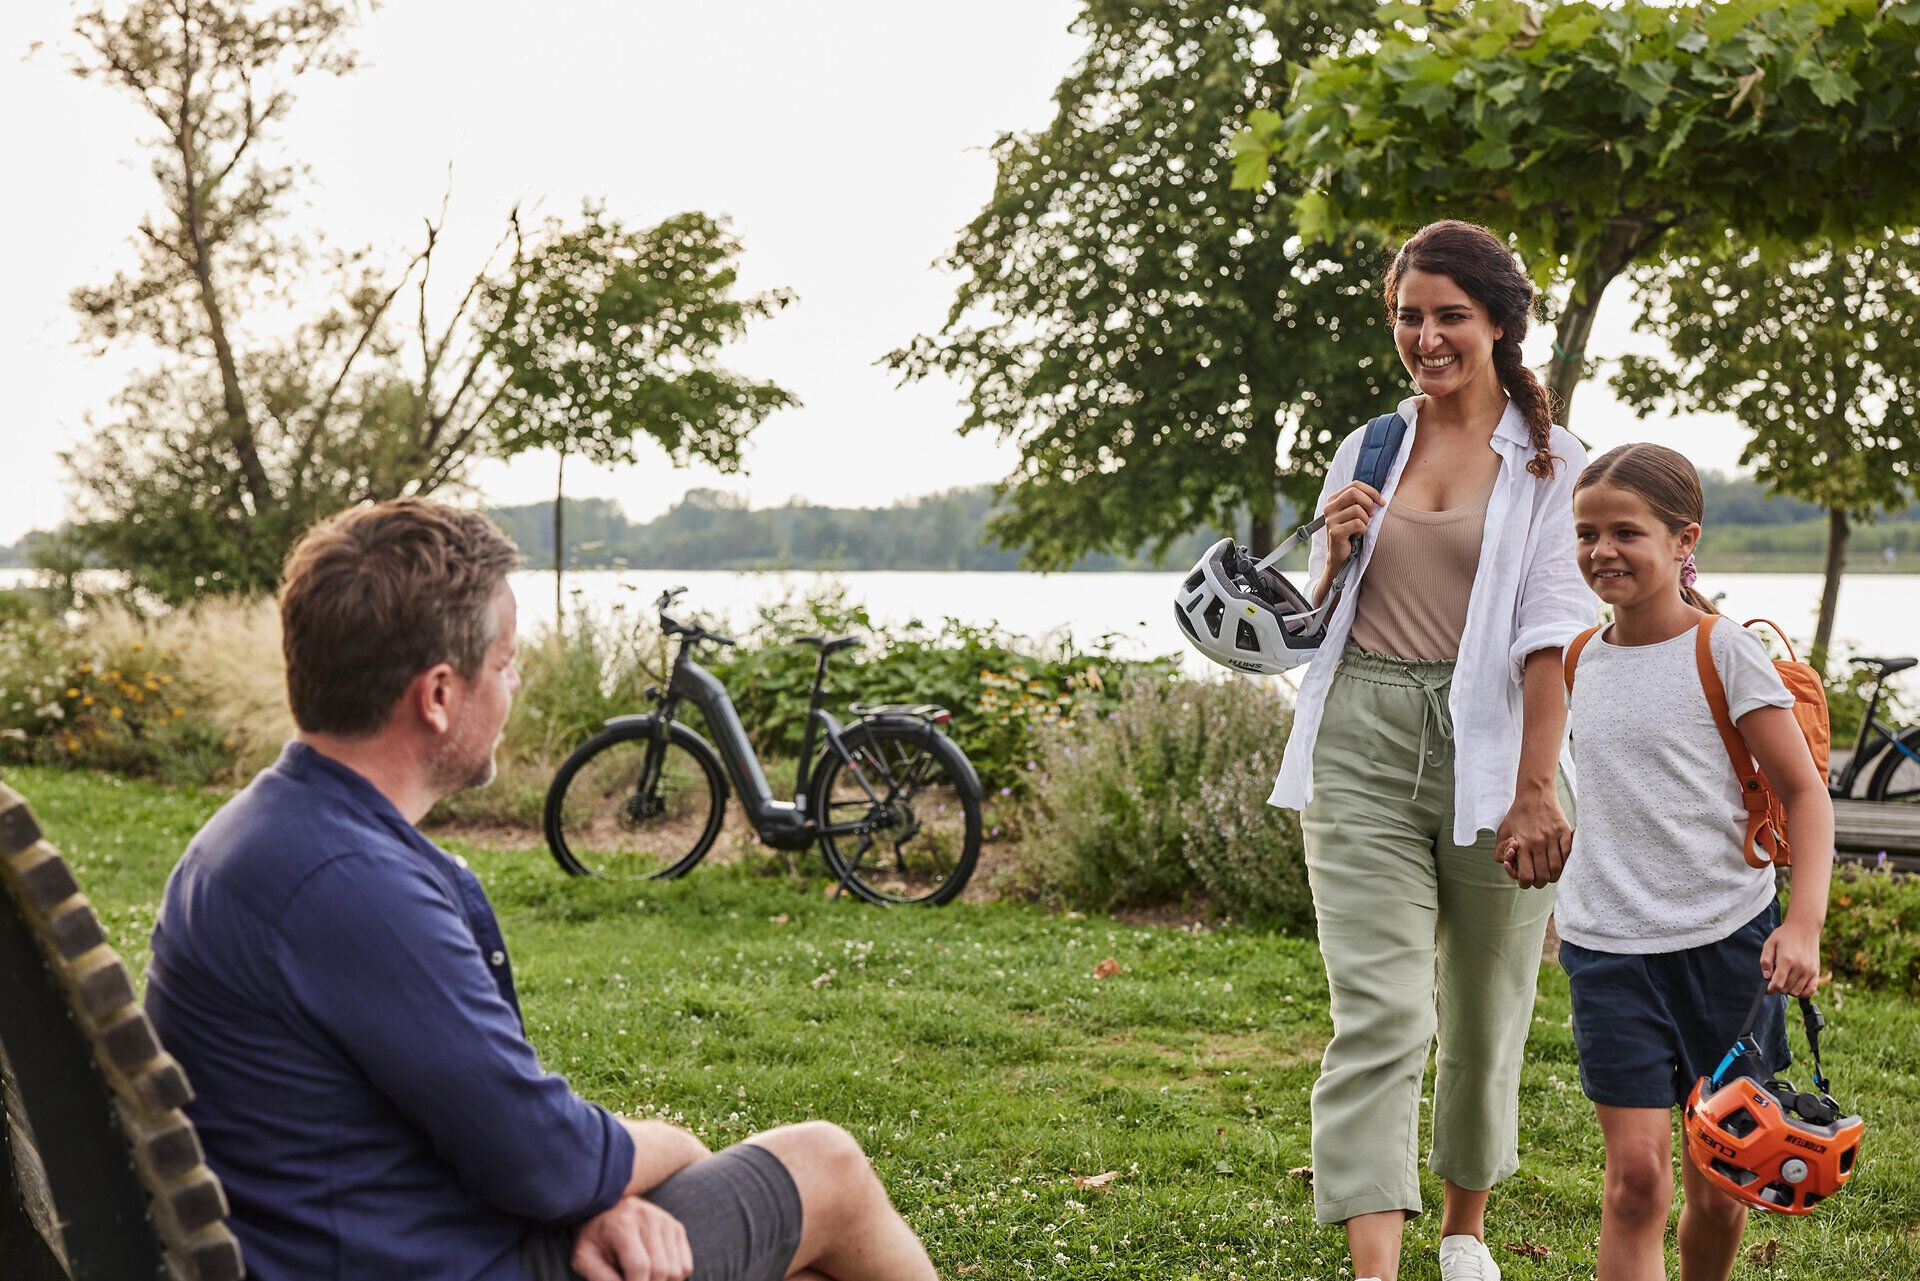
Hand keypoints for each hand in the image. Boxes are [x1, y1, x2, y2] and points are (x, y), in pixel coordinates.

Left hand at [571, 1196, 692, 1280]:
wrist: (607, 1208)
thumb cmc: (594, 1238)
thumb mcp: (585, 1258)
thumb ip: (602, 1278)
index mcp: (623, 1224)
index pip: (639, 1266)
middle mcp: (649, 1217)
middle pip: (661, 1270)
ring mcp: (666, 1222)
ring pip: (676, 1271)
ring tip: (641, 1278)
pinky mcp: (677, 1228)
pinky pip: (685, 1266)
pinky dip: (672, 1278)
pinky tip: (653, 1272)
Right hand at [1319, 481, 1383, 575]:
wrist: (1340, 554)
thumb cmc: (1351, 531)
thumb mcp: (1354, 513)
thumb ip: (1360, 501)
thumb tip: (1379, 495)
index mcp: (1333, 499)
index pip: (1355, 485)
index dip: (1371, 491)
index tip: (1381, 502)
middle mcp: (1329, 507)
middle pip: (1354, 493)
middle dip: (1368, 503)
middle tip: (1371, 515)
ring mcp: (1330, 520)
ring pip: (1357, 510)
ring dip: (1366, 520)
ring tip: (1362, 527)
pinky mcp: (1334, 532)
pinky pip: (1357, 524)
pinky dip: (1363, 530)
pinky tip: (1358, 534)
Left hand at [1495, 785, 1571, 888]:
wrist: (1534, 794)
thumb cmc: (1517, 815)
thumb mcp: (1502, 833)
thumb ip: (1500, 853)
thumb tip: (1510, 867)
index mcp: (1522, 844)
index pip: (1526, 877)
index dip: (1524, 883)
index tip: (1524, 878)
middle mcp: (1538, 842)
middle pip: (1543, 877)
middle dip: (1538, 882)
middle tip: (1536, 876)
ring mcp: (1553, 837)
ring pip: (1557, 870)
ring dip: (1552, 875)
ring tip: (1548, 871)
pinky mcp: (1565, 832)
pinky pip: (1568, 856)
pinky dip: (1564, 863)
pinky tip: (1558, 861)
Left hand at [1760, 920, 1821, 996]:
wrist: (1804, 927)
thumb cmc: (1785, 935)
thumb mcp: (1769, 944)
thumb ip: (1766, 961)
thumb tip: (1766, 977)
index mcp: (1787, 960)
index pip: (1778, 984)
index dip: (1770, 989)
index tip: (1767, 988)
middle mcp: (1800, 967)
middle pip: (1786, 989)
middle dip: (1778, 988)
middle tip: (1776, 979)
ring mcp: (1810, 970)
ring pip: (1797, 992)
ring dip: (1789, 990)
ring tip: (1785, 979)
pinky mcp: (1816, 972)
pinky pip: (1811, 991)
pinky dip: (1803, 992)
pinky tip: (1796, 986)